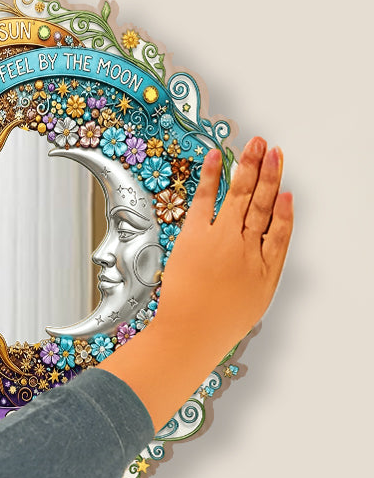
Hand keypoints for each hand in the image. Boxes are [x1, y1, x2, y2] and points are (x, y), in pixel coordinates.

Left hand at [153, 136, 292, 356]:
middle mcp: (247, 246)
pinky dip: (213, 176)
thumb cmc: (218, 323)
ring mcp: (221, 238)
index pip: (281, 229)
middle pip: (263, 203)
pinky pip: (206, 199)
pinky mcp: (195, 236)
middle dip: (270, 174)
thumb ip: (265, 269)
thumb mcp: (256, 299)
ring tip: (256, 144)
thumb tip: (271, 243)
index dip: (285, 208)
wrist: (191, 332)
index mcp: (265, 264)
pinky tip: (218, 158)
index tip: (287, 191)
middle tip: (273, 150)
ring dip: (249, 166)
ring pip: (241, 195)